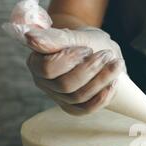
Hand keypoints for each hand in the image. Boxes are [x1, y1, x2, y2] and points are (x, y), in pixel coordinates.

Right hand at [2, 1, 125, 115]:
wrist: (97, 52)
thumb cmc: (83, 42)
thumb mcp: (74, 36)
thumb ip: (54, 38)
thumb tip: (29, 38)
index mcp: (36, 63)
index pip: (48, 69)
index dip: (70, 60)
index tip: (87, 49)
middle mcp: (43, 82)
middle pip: (65, 85)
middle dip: (90, 70)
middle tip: (107, 54)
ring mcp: (58, 97)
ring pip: (77, 97)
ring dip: (101, 81)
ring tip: (116, 64)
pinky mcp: (72, 107)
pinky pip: (86, 109)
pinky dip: (102, 98)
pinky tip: (113, 84)